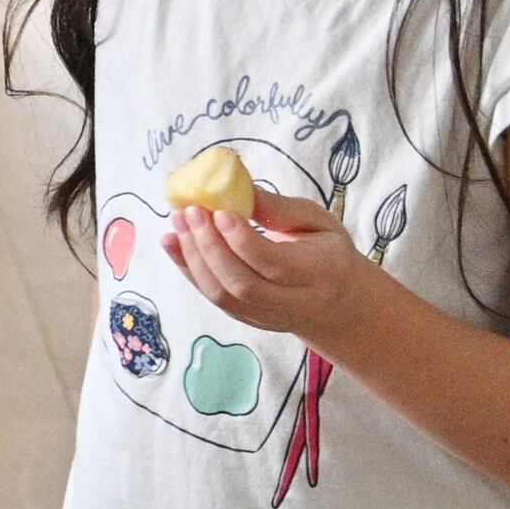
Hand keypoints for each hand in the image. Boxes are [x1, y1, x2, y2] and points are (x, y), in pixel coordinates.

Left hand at [162, 191, 383, 345]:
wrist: (337, 304)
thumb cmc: (327, 252)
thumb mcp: (319, 223)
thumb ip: (283, 209)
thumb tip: (241, 189)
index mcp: (319, 273)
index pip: (273, 263)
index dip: (241, 239)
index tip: (218, 211)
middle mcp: (293, 302)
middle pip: (242, 284)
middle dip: (210, 247)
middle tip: (191, 212)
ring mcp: (266, 316)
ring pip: (222, 295)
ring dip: (193, 258)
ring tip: (178, 222)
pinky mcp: (246, 319)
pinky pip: (212, 298)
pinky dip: (188, 270)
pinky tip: (172, 242)